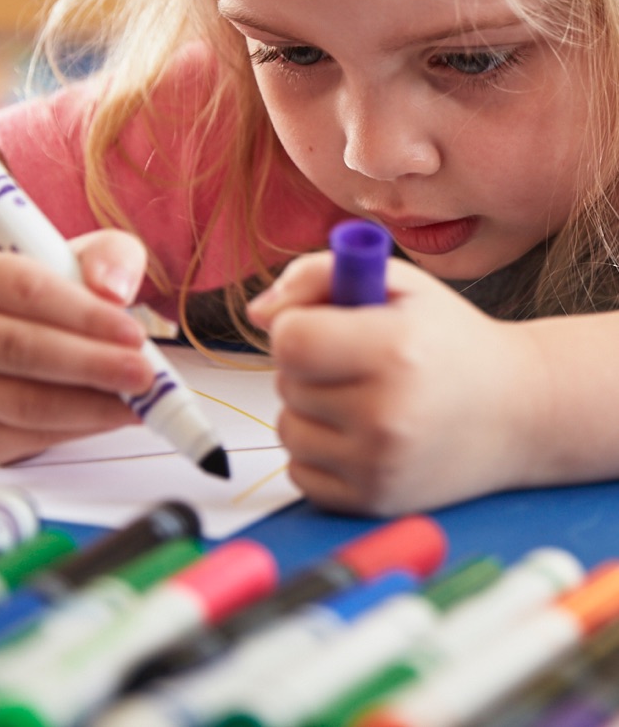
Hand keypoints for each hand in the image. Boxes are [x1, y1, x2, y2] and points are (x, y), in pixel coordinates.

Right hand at [0, 230, 155, 463]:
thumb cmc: (33, 290)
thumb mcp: (70, 256)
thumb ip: (105, 256)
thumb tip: (115, 290)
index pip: (27, 291)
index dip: (84, 315)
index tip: (134, 333)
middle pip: (20, 351)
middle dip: (92, 366)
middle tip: (144, 375)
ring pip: (23, 404)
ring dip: (90, 407)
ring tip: (138, 401)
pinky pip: (25, 438)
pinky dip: (77, 430)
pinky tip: (112, 417)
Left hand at [248, 253, 541, 515]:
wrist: (519, 411)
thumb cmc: (450, 340)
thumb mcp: (397, 283)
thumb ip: (317, 276)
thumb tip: (256, 315)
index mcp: (393, 349)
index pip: (290, 339)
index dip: (297, 324)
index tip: (325, 324)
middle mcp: (385, 414)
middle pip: (285, 382)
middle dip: (309, 366)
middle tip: (358, 360)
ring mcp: (378, 466)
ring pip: (287, 429)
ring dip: (309, 409)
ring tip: (361, 395)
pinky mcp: (373, 501)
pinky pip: (299, 472)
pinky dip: (319, 451)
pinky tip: (360, 433)